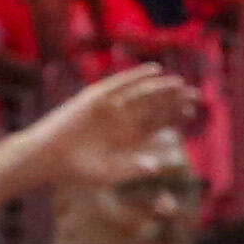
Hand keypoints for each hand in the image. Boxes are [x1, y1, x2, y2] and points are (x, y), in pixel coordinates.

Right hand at [23, 63, 195, 192]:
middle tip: (197, 95)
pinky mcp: (94, 98)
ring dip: (161, 88)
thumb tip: (162, 164)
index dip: (175, 117)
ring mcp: (108, 108)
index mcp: (127, 138)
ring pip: (141, 94)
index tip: (193, 111)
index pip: (157, 124)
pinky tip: (156, 70)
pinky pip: (119, 84)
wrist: (47, 159)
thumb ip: (135, 168)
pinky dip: (136, 76)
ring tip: (181, 83)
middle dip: (174, 101)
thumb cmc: (76, 171)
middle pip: (154, 107)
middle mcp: (120, 121)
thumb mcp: (110, 173)